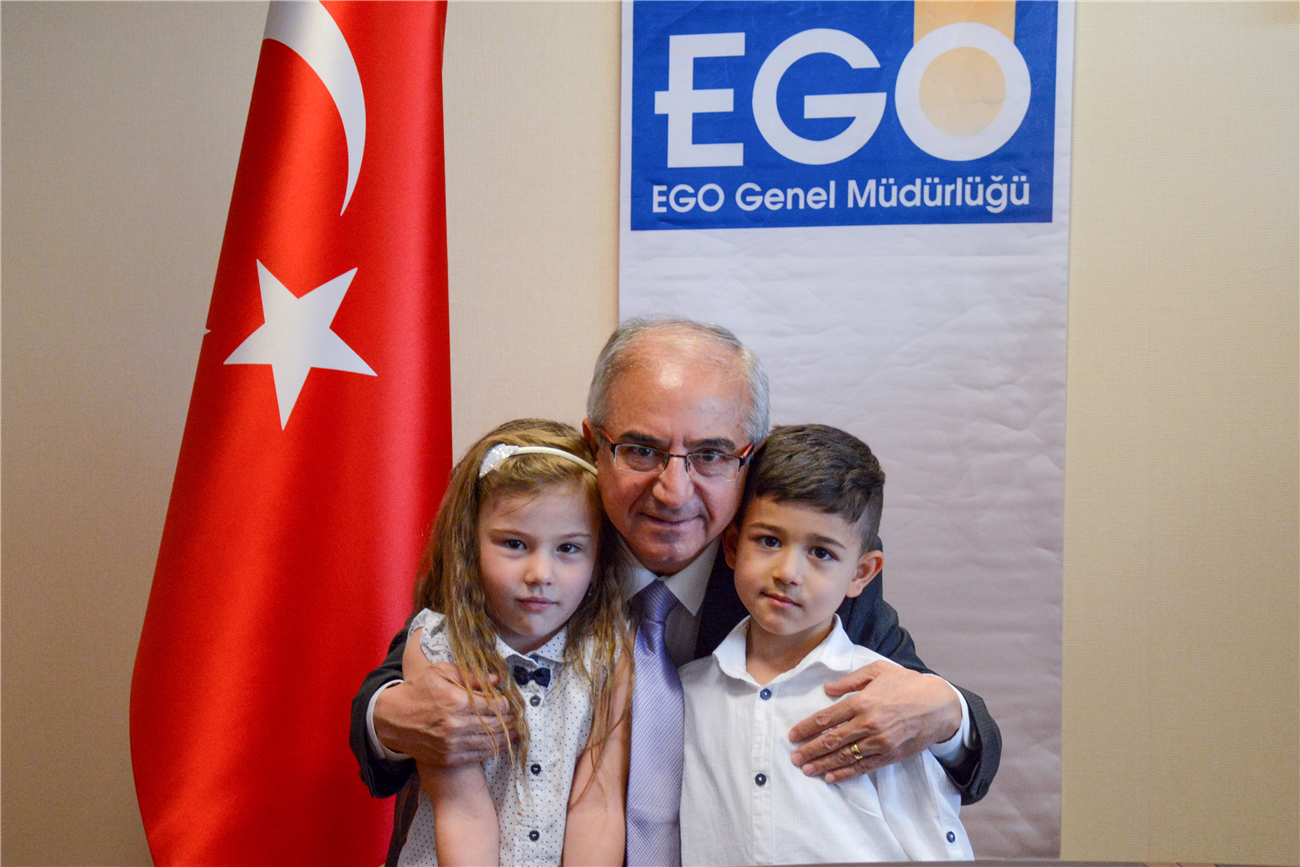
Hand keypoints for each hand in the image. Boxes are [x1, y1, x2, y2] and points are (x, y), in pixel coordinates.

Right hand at [373, 640, 515, 767]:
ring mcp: (451, 744)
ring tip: (518, 731)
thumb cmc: (418, 690)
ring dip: (508, 737)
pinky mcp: (448, 757)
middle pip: (496, 724)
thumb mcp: (442, 672)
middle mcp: (456, 724)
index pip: (496, 705)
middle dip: (513, 721)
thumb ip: (471, 676)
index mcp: (456, 701)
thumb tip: (497, 679)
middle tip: (522, 717)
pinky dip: (493, 750)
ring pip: (490, 742)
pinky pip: (478, 755)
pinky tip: (502, 743)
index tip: (516, 702)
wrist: (392, 718)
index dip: (510, 704)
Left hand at [787, 661, 960, 783]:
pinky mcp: (890, 755)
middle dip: (810, 750)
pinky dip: (845, 773)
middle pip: (832, 740)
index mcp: (862, 701)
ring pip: (845, 756)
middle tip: (794, 758)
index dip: (806, 728)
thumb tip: (827, 690)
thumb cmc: (907, 684)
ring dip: (822, 764)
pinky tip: (830, 777)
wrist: (939, 705)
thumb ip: (850, 680)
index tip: (792, 736)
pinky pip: (863, 767)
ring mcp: (879, 742)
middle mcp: (868, 723)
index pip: (826, 718)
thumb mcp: (878, 670)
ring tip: (806, 770)